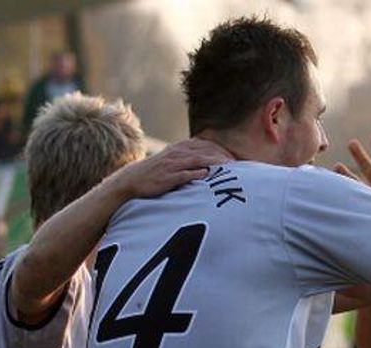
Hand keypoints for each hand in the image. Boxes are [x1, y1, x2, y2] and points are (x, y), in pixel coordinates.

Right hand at [112, 138, 228, 199]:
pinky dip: (195, 173)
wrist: (133, 180)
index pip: (205, 145)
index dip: (220, 150)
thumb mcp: (172, 160)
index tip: (234, 158)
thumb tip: (208, 160)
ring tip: (228, 167)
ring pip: (196, 160)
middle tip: (237, 163)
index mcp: (179, 148)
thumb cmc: (157, 172)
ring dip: (213, 163)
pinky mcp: (167, 178)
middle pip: (204, 151)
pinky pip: (184, 174)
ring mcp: (172, 165)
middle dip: (221, 156)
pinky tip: (206, 174)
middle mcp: (177, 153)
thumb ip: (189, 157)